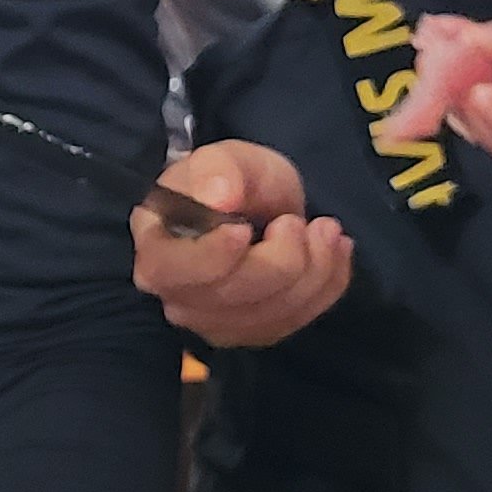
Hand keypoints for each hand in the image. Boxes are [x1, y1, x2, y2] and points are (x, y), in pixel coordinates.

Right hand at [132, 142, 350, 350]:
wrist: (254, 205)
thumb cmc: (230, 181)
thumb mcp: (225, 159)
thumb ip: (218, 171)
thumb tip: (220, 196)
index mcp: (157, 251)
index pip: (173, 271)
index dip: (212, 256)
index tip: (243, 228)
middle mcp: (180, 299)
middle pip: (234, 298)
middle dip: (281, 257)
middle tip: (296, 220)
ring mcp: (218, 323)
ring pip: (273, 314)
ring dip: (313, 268)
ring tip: (325, 227)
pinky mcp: (256, 332)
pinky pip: (299, 319)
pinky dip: (327, 283)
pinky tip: (334, 251)